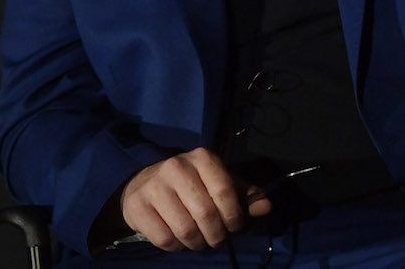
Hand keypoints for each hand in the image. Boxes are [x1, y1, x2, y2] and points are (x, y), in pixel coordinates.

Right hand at [120, 147, 271, 251]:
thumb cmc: (191, 184)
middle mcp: (177, 167)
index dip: (234, 216)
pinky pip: (165, 239)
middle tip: (217, 239)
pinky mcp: (138, 206)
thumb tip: (266, 206)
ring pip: (185, 230)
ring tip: (199, 241)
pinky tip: (179, 240)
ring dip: (197, 243)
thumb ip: (243, 194)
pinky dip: (176, 247)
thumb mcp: (218, 182)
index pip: (224, 191)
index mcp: (202, 158)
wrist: (144, 183)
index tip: (234, 226)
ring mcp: (154, 186)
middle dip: (217, 235)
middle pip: (206, 214)